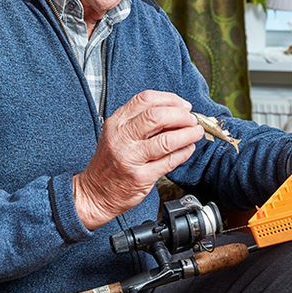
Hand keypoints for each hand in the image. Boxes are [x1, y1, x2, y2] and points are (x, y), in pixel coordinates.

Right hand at [73, 90, 203, 229]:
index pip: (145, 100)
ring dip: (187, 134)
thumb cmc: (110, 162)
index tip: (183, 105)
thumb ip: (141, 122)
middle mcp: (121, 137)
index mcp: (116, 122)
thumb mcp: (117, 134)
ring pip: (166, 140)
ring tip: (196, 133)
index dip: (170, 99)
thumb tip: (175, 113)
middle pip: (156, 116)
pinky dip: (183, 153)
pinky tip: (188, 149)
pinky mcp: (140, 177)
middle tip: (192, 119)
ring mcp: (130, 158)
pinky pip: (169, 162)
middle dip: (181, 115)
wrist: (95, 193)